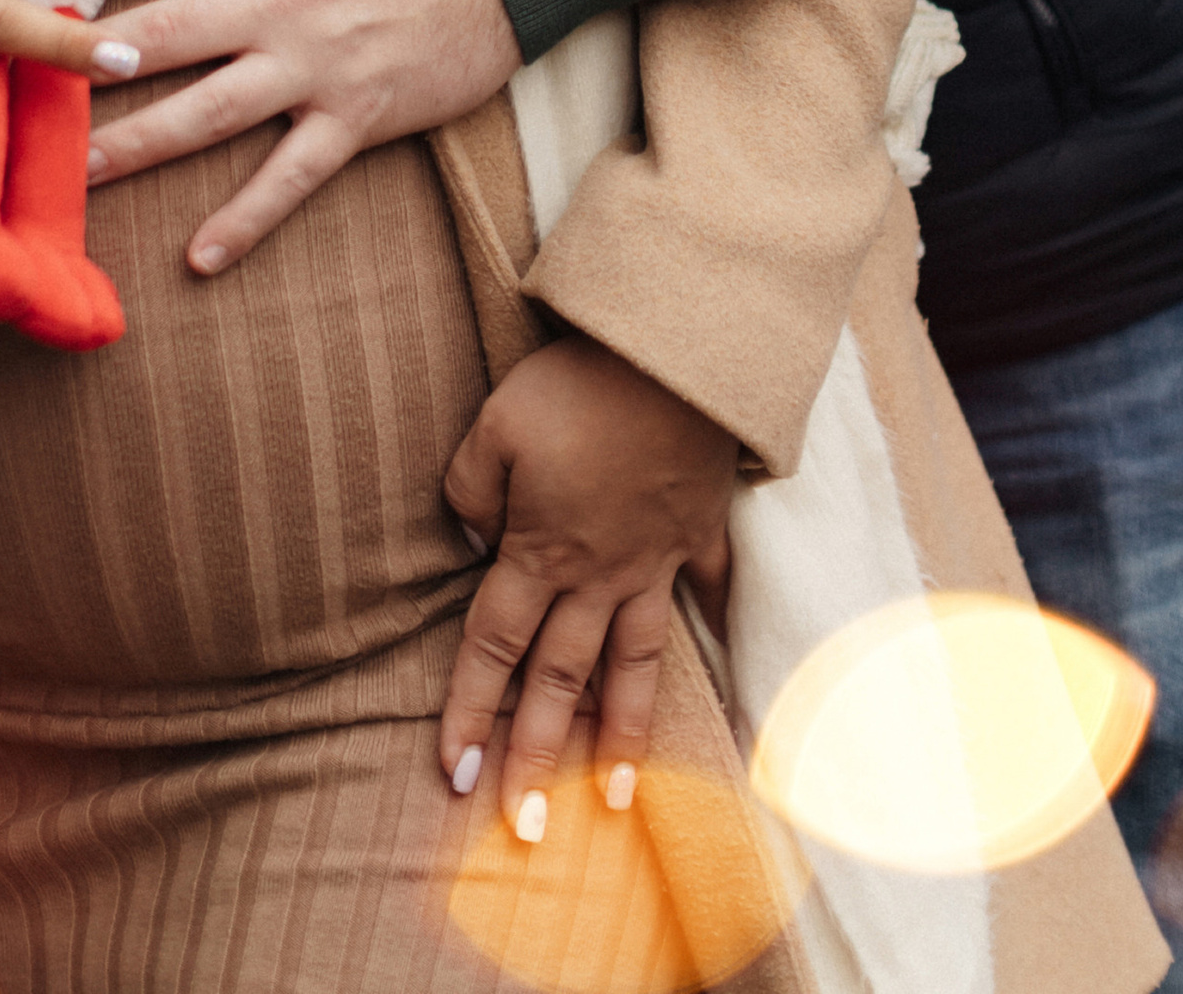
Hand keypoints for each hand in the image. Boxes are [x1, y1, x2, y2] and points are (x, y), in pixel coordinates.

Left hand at [79, 0, 519, 274]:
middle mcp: (275, 2)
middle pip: (156, 40)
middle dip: (81, 67)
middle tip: (13, 91)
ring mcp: (314, 66)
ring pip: (205, 116)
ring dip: (134, 149)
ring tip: (70, 176)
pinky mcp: (356, 114)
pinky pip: (291, 176)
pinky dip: (246, 219)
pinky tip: (197, 257)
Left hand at [440, 335, 735, 839]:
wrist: (676, 351)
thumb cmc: (577, 383)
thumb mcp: (494, 424)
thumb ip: (469, 490)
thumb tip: (469, 538)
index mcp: (541, 551)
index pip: (493, 649)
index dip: (469, 711)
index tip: (454, 775)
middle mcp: (598, 574)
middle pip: (558, 680)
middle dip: (536, 757)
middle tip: (523, 831)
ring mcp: (656, 559)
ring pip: (633, 665)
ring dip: (620, 735)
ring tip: (614, 798)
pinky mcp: (700, 531)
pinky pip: (709, 595)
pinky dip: (716, 637)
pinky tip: (728, 683)